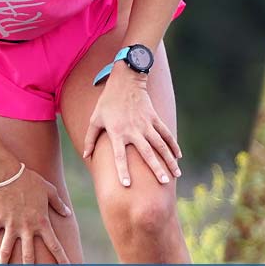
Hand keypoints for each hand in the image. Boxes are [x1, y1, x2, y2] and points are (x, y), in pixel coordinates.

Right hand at [0, 165, 72, 263]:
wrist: (9, 173)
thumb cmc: (31, 180)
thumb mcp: (50, 190)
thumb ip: (58, 204)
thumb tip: (68, 213)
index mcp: (42, 222)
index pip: (55, 245)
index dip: (62, 260)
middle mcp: (26, 228)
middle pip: (29, 255)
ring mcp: (11, 225)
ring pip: (7, 250)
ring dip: (3, 265)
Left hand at [83, 66, 181, 186]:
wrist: (126, 80)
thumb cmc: (107, 101)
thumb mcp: (95, 118)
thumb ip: (90, 138)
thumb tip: (86, 156)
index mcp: (117, 132)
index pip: (119, 155)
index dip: (122, 170)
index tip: (127, 185)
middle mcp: (133, 130)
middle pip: (146, 152)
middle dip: (156, 168)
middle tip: (163, 182)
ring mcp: (146, 124)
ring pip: (160, 145)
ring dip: (169, 160)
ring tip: (176, 174)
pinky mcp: (154, 118)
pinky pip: (166, 133)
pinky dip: (173, 145)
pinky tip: (178, 156)